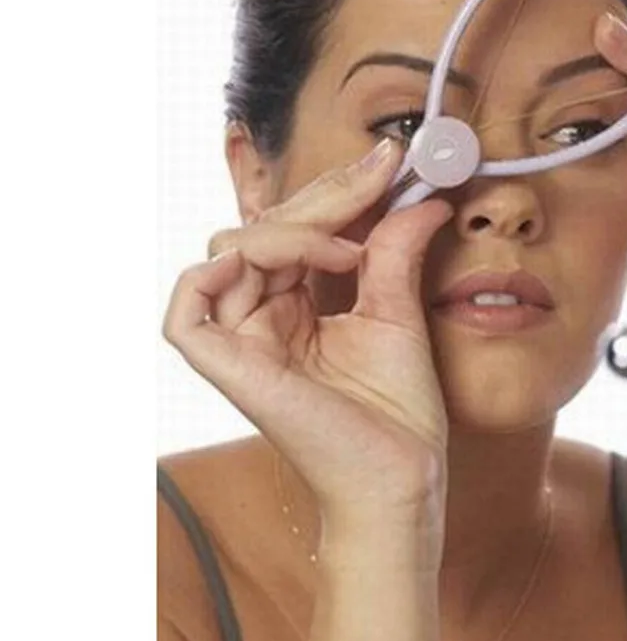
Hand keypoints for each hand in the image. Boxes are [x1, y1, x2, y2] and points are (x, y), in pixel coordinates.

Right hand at [162, 140, 454, 541]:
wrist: (401, 479)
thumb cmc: (399, 415)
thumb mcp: (397, 314)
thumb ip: (394, 253)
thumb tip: (424, 198)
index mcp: (294, 311)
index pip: (294, 232)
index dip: (335, 191)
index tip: (391, 161)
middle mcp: (259, 321)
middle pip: (260, 230)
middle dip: (322, 197)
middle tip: (383, 175)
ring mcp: (238, 344)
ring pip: (231, 250)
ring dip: (292, 231)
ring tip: (352, 250)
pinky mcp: (225, 366)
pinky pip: (188, 302)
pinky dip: (233, 266)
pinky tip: (305, 261)